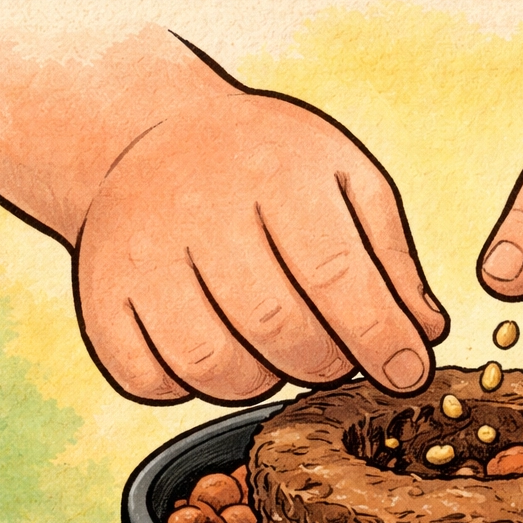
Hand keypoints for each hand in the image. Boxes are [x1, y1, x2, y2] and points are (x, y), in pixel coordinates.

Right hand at [0, 29, 444, 402]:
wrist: (146, 134)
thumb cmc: (265, 165)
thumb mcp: (344, 180)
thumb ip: (392, 259)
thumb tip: (423, 335)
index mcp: (271, 172)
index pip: (335, 275)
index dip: (379, 339)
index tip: (407, 373)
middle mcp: (196, 209)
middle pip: (276, 328)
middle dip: (324, 363)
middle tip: (334, 356)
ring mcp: (139, 255)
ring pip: (212, 367)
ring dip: (260, 380)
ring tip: (274, 351)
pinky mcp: (99, 296)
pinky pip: (149, 381)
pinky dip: (189, 388)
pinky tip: (215, 351)